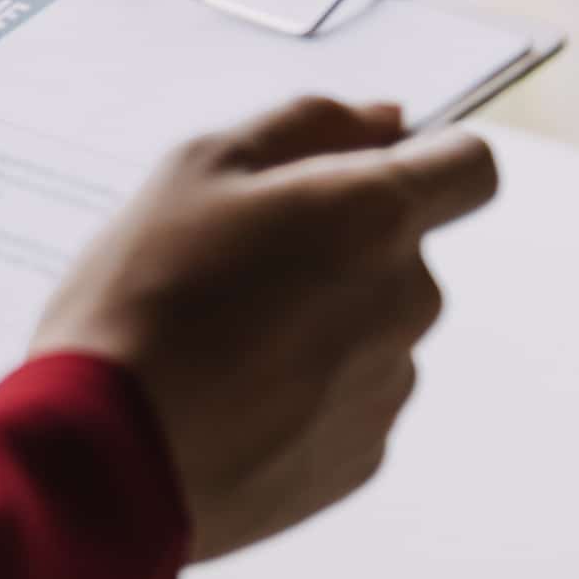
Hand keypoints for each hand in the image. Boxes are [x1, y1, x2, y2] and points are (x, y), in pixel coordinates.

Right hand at [34, 95, 497, 561]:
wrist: (107, 457)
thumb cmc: (143, 298)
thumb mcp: (200, 167)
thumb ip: (310, 125)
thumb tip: (389, 121)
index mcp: (376, 216)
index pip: (471, 168)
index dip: (429, 160)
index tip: (368, 174)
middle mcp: (406, 300)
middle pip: (404, 253)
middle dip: (343, 247)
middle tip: (240, 266)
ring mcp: (390, 385)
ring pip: (375, 329)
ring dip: (323, 323)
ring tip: (224, 342)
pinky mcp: (363, 456)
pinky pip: (351, 401)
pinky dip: (308, 393)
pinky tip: (234, 399)